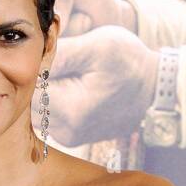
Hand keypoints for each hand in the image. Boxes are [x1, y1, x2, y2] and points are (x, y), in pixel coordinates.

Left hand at [43, 25, 158, 143]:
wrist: (154, 87)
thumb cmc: (128, 62)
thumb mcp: (96, 47)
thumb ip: (61, 54)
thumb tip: (31, 59)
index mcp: (71, 110)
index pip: (32, 88)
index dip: (38, 69)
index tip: (54, 55)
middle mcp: (67, 132)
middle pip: (33, 102)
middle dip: (42, 82)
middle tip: (65, 65)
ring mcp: (69, 138)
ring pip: (40, 111)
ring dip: (49, 92)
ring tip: (73, 77)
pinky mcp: (72, 138)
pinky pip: (52, 117)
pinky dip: (58, 102)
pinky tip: (76, 89)